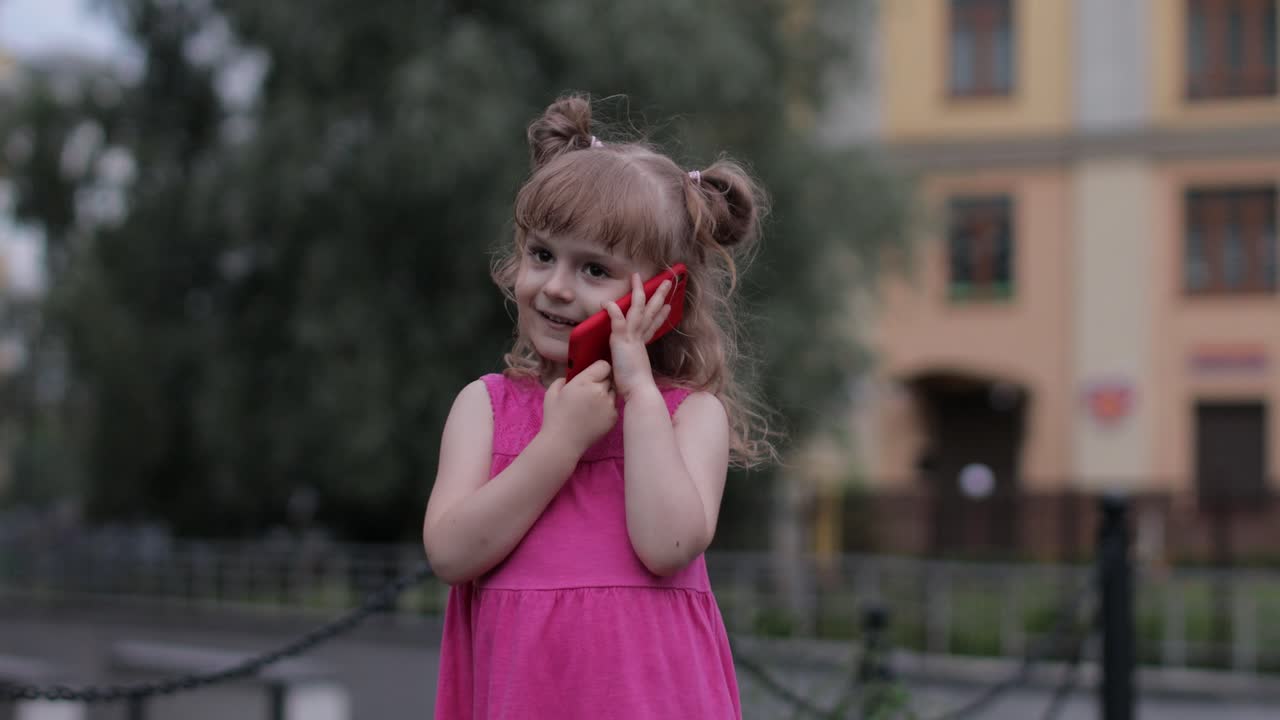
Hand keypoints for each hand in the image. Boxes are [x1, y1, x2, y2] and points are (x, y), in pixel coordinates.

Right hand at [541, 359, 617, 456]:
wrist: (563, 443)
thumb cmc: (555, 417)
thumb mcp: (552, 392)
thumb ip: (562, 379)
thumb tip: (571, 377)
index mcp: (584, 382)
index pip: (604, 365)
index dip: (598, 369)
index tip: (592, 375)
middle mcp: (600, 391)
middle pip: (609, 378)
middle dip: (601, 381)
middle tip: (590, 391)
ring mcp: (609, 405)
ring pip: (613, 392)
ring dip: (606, 394)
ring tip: (593, 404)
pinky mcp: (614, 418)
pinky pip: (614, 406)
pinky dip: (608, 407)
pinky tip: (595, 415)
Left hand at [605, 272, 672, 400]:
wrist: (639, 391)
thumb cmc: (635, 387)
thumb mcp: (633, 370)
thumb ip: (631, 362)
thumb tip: (630, 365)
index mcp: (643, 345)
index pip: (653, 325)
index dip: (661, 315)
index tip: (669, 306)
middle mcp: (640, 338)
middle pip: (651, 311)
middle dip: (659, 295)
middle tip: (667, 281)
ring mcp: (632, 337)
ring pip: (637, 309)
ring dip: (638, 292)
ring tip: (637, 277)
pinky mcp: (622, 341)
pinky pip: (617, 321)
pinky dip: (613, 311)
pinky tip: (607, 302)